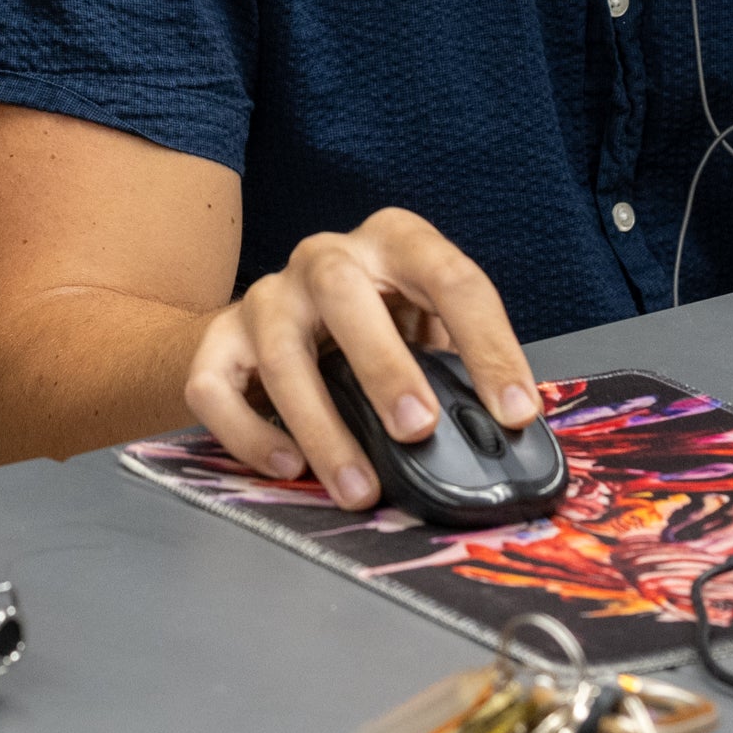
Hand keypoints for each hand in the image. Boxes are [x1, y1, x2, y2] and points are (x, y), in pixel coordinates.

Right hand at [181, 207, 536, 511]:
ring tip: (361, 488)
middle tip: (418, 428)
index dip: (489, 345)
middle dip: (383, 362)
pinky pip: (216, 387)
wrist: (280, 322)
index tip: (516, 412)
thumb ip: (455, 368)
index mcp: (393, 243)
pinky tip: (289, 468)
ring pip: (281, 351)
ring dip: (323, 425)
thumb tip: (505, 434)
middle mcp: (323, 259)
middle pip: (342, 289)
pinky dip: (251, 434)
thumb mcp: (424, 327)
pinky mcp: (220, 343)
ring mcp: (266, 297)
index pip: (450, 277)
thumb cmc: (376, 327)